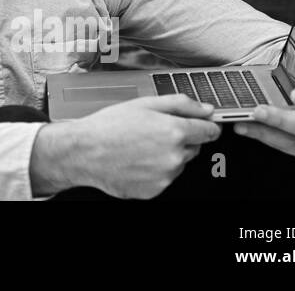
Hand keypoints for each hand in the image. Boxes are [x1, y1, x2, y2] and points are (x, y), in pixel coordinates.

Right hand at [67, 95, 221, 198]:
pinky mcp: (156, 190)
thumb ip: (181, 104)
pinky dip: (155, 170)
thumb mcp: (144, 103)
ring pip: (179, 163)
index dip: (205, 125)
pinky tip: (137, 160)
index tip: (199, 123)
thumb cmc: (109, 126)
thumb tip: (206, 109)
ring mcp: (166, 176)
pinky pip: (164, 178)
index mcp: (175, 132)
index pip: (210, 131)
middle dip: (181, 139)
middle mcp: (174, 157)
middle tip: (154, 132)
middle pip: (194, 147)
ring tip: (141, 146)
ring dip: (167, 155)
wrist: (84, 152)